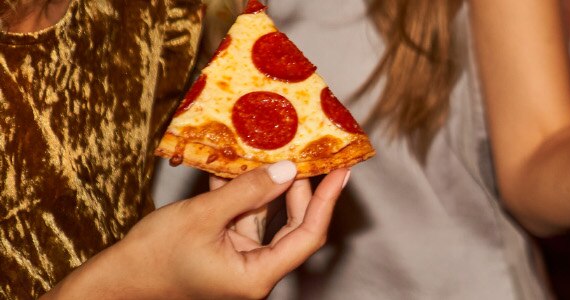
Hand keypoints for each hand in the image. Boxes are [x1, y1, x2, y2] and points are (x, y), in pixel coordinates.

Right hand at [46, 162, 348, 298]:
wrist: (111, 282)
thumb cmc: (151, 259)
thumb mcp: (202, 218)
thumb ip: (247, 192)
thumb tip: (288, 170)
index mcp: (257, 276)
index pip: (308, 235)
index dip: (327, 201)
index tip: (342, 171)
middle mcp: (254, 271)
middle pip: (292, 225)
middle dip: (298, 188)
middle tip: (306, 153)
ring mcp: (238, 260)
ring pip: (266, 218)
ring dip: (267, 186)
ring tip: (275, 151)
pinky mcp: (222, 249)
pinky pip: (241, 217)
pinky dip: (241, 193)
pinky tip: (240, 164)